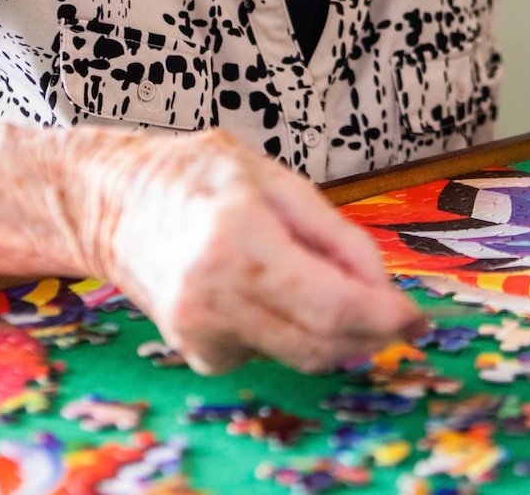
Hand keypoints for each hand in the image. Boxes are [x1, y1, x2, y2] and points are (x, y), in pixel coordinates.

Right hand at [70, 128, 423, 374]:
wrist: (112, 200)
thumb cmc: (196, 174)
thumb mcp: (274, 176)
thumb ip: (333, 232)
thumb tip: (381, 286)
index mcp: (239, 237)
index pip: (330, 304)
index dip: (384, 317)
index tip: (417, 317)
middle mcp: (214, 294)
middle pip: (321, 342)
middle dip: (371, 332)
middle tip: (397, 311)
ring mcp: (199, 331)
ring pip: (300, 355)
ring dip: (334, 332)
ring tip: (328, 282)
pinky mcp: (196, 351)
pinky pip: (269, 351)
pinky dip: (290, 328)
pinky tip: (271, 289)